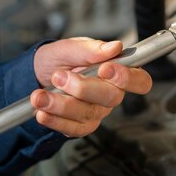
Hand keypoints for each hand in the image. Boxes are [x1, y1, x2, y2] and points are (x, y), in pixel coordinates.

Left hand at [31, 37, 151, 136]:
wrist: (36, 77)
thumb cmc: (57, 60)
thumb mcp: (67, 48)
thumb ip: (89, 48)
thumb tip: (114, 47)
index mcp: (115, 71)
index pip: (139, 80)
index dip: (127, 78)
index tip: (105, 69)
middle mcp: (110, 94)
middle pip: (111, 98)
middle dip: (83, 88)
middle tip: (58, 77)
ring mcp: (97, 112)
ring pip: (87, 114)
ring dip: (60, 105)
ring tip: (39, 96)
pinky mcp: (82, 126)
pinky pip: (73, 128)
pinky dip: (55, 120)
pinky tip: (42, 112)